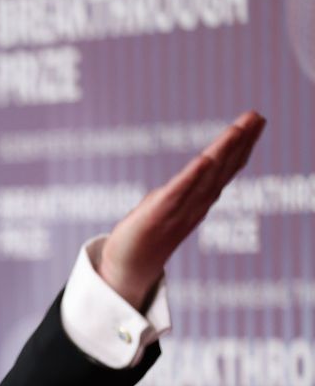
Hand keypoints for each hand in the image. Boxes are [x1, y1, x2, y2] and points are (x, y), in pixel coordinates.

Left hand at [99, 111, 266, 309]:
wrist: (127, 268)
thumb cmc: (147, 236)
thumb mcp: (171, 206)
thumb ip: (189, 189)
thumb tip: (204, 169)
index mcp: (198, 200)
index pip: (224, 169)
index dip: (241, 146)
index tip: (256, 121)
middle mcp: (194, 205)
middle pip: (221, 170)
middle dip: (240, 143)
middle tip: (257, 117)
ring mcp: (178, 211)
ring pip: (204, 178)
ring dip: (222, 153)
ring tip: (238, 129)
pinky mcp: (157, 216)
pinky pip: (177, 194)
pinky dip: (192, 177)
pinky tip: (204, 160)